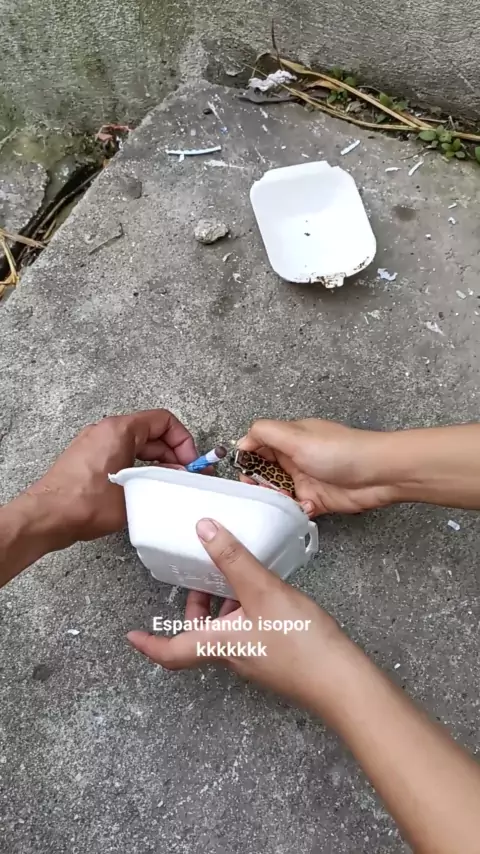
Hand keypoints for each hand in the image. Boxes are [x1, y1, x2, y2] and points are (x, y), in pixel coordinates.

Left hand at [26, 410, 196, 545]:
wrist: (46, 517)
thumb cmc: (82, 503)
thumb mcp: (136, 493)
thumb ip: (162, 482)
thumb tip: (179, 478)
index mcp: (120, 430)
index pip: (164, 421)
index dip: (184, 441)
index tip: (191, 461)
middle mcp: (106, 431)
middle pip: (152, 433)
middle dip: (173, 454)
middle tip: (186, 476)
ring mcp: (95, 444)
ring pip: (137, 446)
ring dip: (157, 462)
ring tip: (169, 484)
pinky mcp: (88, 460)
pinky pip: (122, 455)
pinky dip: (139, 467)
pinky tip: (147, 488)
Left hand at [128, 520, 342, 711]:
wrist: (342, 680)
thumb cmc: (299, 639)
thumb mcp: (262, 590)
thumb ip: (233, 559)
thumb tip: (203, 529)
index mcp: (218, 645)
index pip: (172, 651)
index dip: (148, 644)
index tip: (130, 635)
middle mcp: (232, 655)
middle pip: (198, 636)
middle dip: (192, 609)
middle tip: (195, 580)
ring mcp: (255, 658)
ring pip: (223, 632)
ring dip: (220, 607)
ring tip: (233, 576)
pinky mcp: (275, 656)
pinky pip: (247, 632)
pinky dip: (243, 610)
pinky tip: (265, 591)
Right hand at [237, 419, 398, 514]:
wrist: (378, 474)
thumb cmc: (341, 451)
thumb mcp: (297, 435)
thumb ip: (265, 433)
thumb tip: (242, 439)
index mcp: (289, 439)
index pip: (258, 447)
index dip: (247, 459)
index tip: (242, 472)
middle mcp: (295, 458)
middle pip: (264, 473)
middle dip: (257, 484)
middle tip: (258, 491)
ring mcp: (306, 480)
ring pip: (277, 494)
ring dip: (275, 499)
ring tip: (282, 500)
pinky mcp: (317, 500)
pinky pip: (295, 509)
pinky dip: (294, 511)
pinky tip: (303, 507)